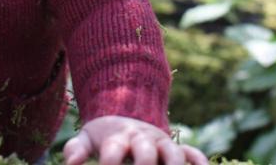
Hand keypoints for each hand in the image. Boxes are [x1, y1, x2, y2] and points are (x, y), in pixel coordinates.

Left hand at [63, 115, 207, 164]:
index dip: (109, 164)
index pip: (113, 151)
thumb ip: (75, 150)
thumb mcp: (87, 138)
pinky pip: (193, 154)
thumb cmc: (104, 136)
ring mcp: (161, 143)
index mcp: (118, 137)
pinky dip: (200, 162)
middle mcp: (142, 139)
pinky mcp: (177, 148)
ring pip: (174, 153)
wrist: (126, 116)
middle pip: (146, 151)